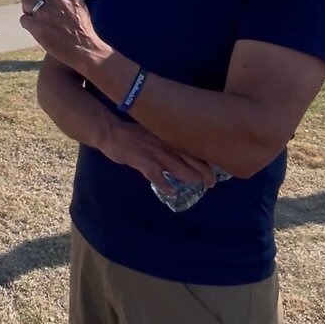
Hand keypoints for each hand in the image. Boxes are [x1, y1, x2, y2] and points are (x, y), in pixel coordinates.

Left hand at [19, 0, 109, 73]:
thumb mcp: (81, 8)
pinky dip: (28, 25)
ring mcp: (46, 13)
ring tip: (35, 20)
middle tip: (39, 13)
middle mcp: (57, 1)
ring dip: (29, 10)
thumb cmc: (83, 32)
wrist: (84, 50)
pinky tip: (35, 30)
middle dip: (37, 2)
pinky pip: (24, 19)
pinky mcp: (38, 27)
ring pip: (26, 2)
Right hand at [101, 121, 215, 195]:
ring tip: (199, 186)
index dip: (204, 162)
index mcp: (169, 139)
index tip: (213, 172)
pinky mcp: (143, 161)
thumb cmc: (132, 134)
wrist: (111, 132)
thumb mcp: (153, 135)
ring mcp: (155, 154)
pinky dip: (164, 184)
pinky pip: (156, 175)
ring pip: (178, 167)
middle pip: (190, 160)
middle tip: (211, 184)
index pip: (192, 150)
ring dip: (190, 177)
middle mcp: (166, 145)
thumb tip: (178, 155)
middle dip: (203, 173)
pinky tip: (170, 191)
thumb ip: (166, 144)